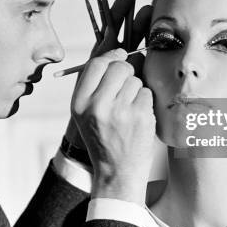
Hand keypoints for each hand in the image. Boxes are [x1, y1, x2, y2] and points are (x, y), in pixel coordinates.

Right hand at [70, 48, 155, 205]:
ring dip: (136, 90)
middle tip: (126, 86)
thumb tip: (119, 53)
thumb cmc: (103, 139)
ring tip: (129, 110)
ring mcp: (120, 111)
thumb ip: (95, 84)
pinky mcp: (140, 117)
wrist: (117, 173)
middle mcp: (97, 106)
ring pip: (135, 80)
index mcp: (79, 103)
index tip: (119, 57)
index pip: (96, 64)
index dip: (111, 56)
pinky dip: (145, 102)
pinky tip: (138, 117)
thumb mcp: (86, 113)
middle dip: (127, 71)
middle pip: (119, 67)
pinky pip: (147, 93)